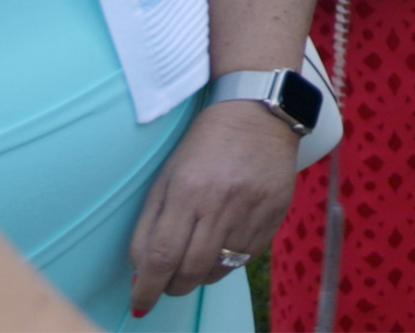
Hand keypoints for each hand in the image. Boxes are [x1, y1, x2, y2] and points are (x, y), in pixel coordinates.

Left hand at [126, 99, 296, 316]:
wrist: (258, 113)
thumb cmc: (204, 143)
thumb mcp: (167, 176)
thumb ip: (150, 225)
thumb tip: (141, 271)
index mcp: (188, 191)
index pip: (161, 257)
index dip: (147, 288)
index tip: (139, 303)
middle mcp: (221, 205)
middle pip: (191, 271)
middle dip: (173, 287)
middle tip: (166, 286)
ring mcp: (252, 212)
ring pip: (219, 270)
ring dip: (200, 276)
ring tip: (193, 264)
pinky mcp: (274, 215)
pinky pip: (247, 258)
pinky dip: (228, 262)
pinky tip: (221, 246)